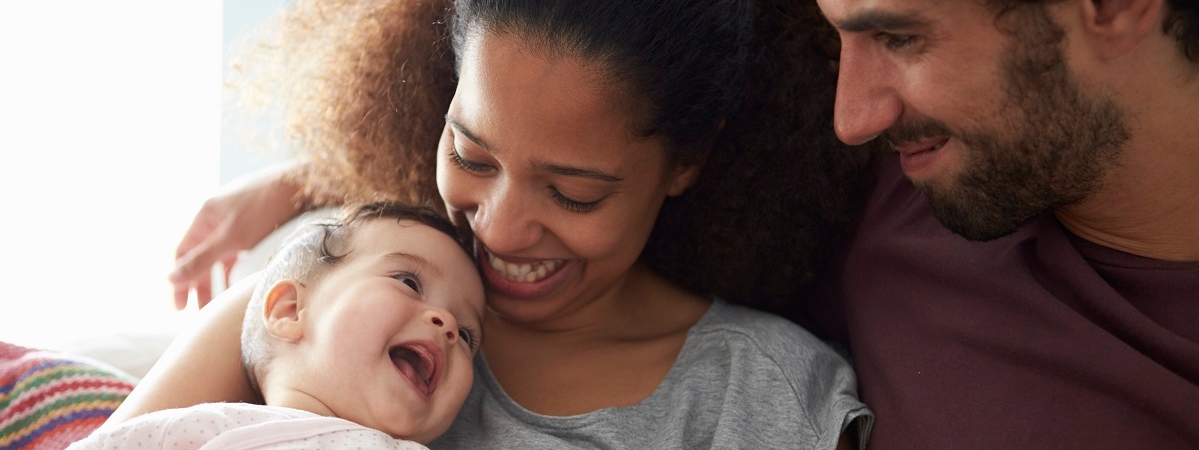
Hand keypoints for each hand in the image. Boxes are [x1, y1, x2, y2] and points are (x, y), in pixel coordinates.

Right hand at [170, 163, 304, 308]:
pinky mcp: (255, 225)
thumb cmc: (265, 208)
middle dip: (198, 284)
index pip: (183, 253)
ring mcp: (237, 220)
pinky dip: (234, 268)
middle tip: (199, 312)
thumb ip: (202, 260)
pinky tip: (237, 284)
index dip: (180, 280)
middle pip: (200, 256)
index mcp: (205, 216)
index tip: (181, 307)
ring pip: (220, 256)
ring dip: (217, 279)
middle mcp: (217, 217)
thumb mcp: (231, 238)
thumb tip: (171, 278)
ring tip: (218, 304)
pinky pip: (237, 252)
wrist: (303, 186)